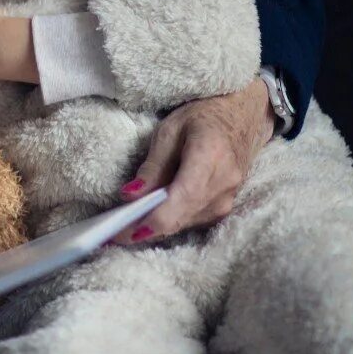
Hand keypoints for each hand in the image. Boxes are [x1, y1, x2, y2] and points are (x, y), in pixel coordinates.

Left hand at [112, 77, 274, 244]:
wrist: (241, 117)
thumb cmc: (201, 117)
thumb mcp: (169, 131)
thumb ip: (152, 166)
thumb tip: (129, 195)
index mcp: (210, 157)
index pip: (182, 197)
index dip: (155, 219)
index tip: (127, 231)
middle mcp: (224, 183)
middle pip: (181, 216)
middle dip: (145, 229)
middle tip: (111, 236)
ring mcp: (229, 198)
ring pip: (185, 223)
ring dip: (154, 229)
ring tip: (122, 229)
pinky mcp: (225, 207)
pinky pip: (192, 220)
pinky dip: (168, 222)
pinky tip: (146, 221)